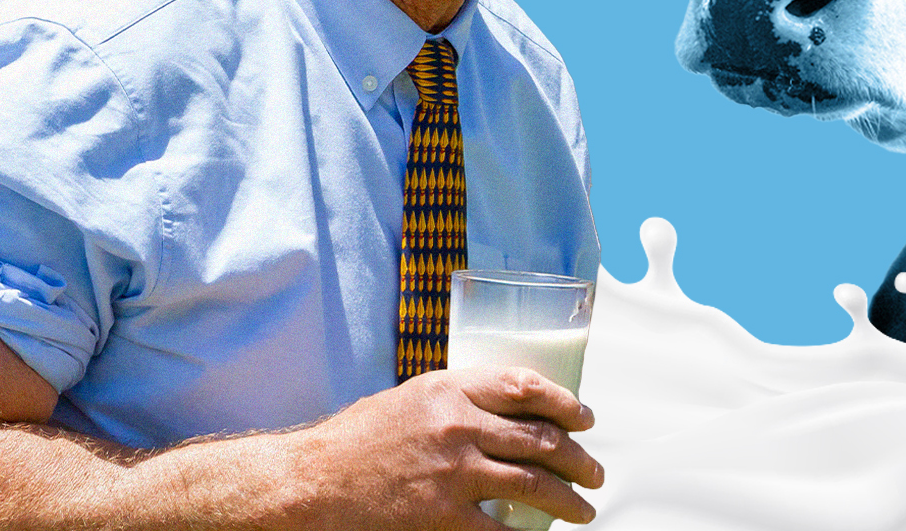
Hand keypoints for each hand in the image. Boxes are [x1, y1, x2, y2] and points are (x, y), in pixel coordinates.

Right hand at [277, 365, 603, 528]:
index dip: (566, 403)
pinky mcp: (444, 518)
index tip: (584, 417)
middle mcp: (456, 426)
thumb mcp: (407, 402)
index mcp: (447, 389)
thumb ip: (453, 404)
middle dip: (579, 459)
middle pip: (541, 439)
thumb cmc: (354, 443)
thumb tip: (503, 416)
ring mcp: (453, 474)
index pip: (525, 388)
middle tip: (594, 471)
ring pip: (535, 485)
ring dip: (570, 500)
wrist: (311, 484)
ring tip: (583, 509)